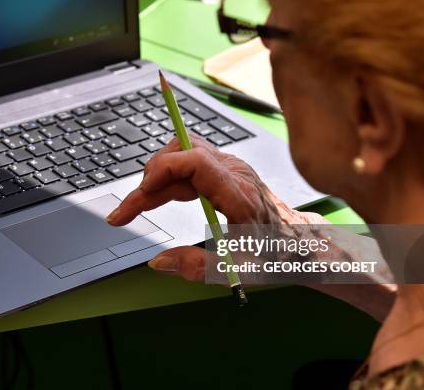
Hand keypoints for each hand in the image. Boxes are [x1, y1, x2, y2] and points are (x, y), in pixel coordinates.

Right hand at [106, 134, 320, 280]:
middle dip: (148, 182)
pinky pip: (188, 160)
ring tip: (138, 205)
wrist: (298, 241)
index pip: (195, 161)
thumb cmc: (275, 254)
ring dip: (156, 175)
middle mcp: (234, 172)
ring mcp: (229, 167)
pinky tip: (157, 194)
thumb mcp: (237, 270)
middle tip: (125, 213)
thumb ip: (197, 267)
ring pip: (181, 153)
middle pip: (181, 156)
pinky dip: (167, 174)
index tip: (139, 196)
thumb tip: (158, 262)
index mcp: (239, 193)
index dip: (162, 170)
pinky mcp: (224, 170)